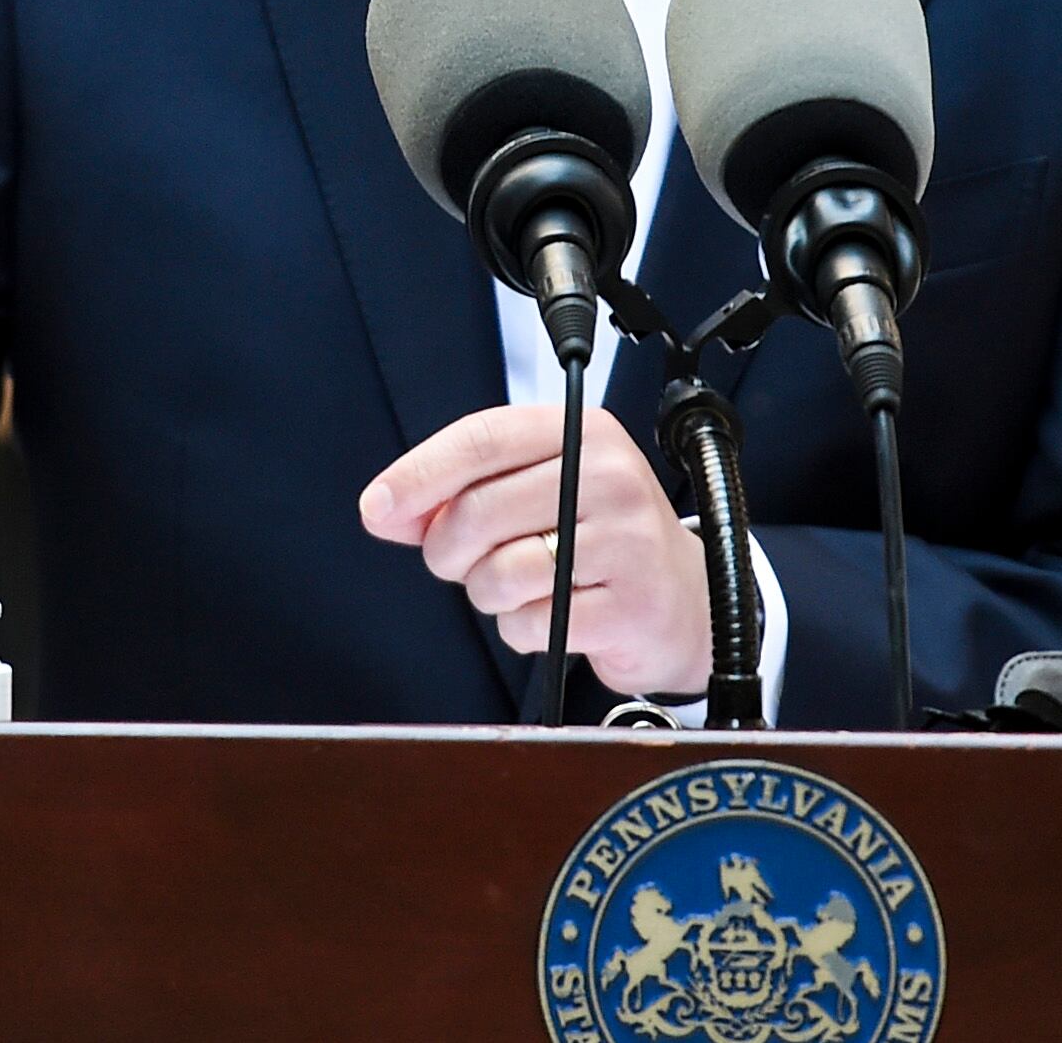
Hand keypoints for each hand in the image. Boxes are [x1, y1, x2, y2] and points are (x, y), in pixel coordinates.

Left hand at [362, 405, 708, 701]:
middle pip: (478, 511)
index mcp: (584, 432)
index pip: (483, 439)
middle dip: (447, 551)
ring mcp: (626, 541)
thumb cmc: (596, 538)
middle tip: (462, 562)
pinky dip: (523, 630)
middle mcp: (611, 476)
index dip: (419, 474)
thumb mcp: (540, 490)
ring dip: (488, 595)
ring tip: (522, 588)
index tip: (378, 507)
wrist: (683, 599)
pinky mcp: (629, 606)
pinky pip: (532, 624)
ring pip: (499, 574)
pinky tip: (554, 616)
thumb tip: (385, 511)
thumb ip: (463, 492)